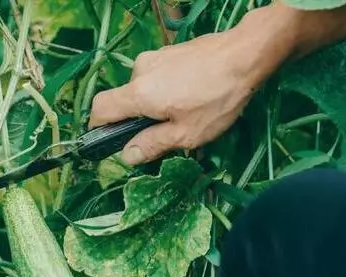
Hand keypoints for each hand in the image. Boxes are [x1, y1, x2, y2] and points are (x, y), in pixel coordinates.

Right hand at [88, 1, 345, 165]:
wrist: (246, 54)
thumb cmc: (217, 99)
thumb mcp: (186, 134)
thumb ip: (153, 144)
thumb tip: (127, 155)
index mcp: (138, 94)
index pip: (100, 109)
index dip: (99, 128)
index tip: (111, 142)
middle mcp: (140, 71)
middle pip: (124, 100)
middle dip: (138, 120)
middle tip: (166, 135)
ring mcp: (156, 57)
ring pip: (144, 88)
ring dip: (156, 105)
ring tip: (187, 114)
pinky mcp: (171, 51)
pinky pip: (159, 76)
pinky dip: (167, 90)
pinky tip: (194, 96)